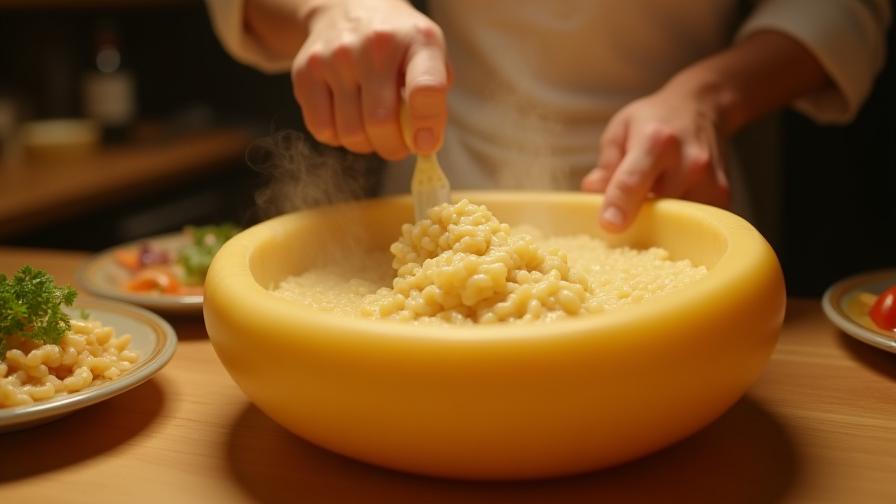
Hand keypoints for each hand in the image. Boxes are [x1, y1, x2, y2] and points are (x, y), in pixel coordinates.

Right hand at [291, 0, 449, 159]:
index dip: (427, 124)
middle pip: (380, 123)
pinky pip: (322, 130)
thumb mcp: (428, 58)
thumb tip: (422, 145)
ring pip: (350, 133)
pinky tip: (346, 119)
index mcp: (418, 40)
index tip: (425, 144)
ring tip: (372, 129)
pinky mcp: (305, 72)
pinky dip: (337, 138)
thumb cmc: (398, 47)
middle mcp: (375, 45)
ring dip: (365, 145)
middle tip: (397, 145)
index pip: (426, 88)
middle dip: (393, 147)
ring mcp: (335, 57)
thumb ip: (433, 101)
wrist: (347, 8)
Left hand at [581, 81, 731, 231]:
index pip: (634, 181)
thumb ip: (606, 164)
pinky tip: (668, 209)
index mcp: (655, 141)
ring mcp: (709, 180)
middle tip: (624, 215)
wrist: (701, 107)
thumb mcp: (620, 131)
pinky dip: (678, 222)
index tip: (609, 225)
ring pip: (677, 221)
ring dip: (659, 222)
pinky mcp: (722, 195)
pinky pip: (695, 222)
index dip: (619, 206)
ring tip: (649, 207)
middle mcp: (687, 161)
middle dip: (637, 216)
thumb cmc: (653, 120)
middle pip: (657, 208)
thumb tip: (593, 192)